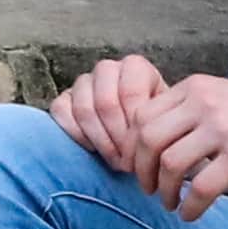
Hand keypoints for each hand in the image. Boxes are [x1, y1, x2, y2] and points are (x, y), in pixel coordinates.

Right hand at [51, 49, 176, 170]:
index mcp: (135, 67)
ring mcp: (82, 82)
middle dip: (118, 138)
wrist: (141, 133)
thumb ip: (159, 122)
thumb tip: (151, 139)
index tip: (144, 152)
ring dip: (101, 141)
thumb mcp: (166, 120)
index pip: (130, 93)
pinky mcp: (63, 97)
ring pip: (83, 109)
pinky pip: (61, 113)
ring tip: (116, 159)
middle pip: (105, 103)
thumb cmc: (155, 126)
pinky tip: (94, 149)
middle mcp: (107, 68)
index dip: (135, 127)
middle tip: (129, 161)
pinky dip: (77, 135)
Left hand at [118, 74, 227, 216]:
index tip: (135, 165)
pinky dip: (190, 206)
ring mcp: (222, 130)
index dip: (131, 144)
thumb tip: (155, 140)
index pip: (142, 114)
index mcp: (195, 88)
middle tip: (145, 188)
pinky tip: (190, 215)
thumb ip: (191, 111)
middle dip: (140, 168)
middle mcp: (203, 104)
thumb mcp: (225, 98)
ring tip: (169, 203)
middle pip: (147, 138)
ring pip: (169, 163)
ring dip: (163, 190)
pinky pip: (200, 188)